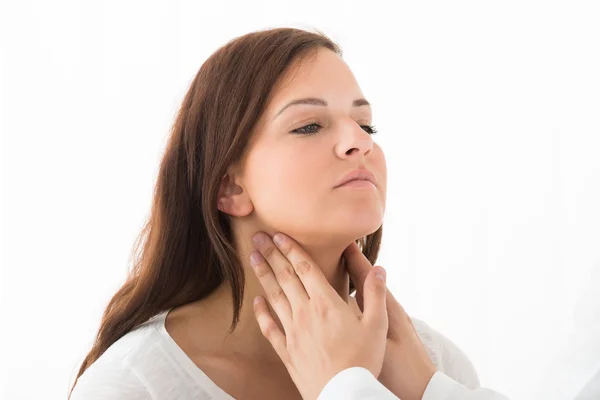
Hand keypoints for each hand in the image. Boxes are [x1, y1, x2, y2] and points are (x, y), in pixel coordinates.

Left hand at [249, 232, 388, 399]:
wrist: (343, 394)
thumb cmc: (363, 360)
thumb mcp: (378, 325)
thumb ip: (376, 294)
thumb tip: (379, 269)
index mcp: (326, 303)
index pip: (305, 268)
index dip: (291, 249)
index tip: (279, 235)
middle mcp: (305, 312)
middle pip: (285, 277)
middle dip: (271, 254)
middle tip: (258, 237)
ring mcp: (293, 331)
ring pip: (274, 296)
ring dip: (263, 275)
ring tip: (253, 258)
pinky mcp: (287, 350)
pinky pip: (269, 327)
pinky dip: (261, 312)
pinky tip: (256, 301)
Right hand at [343, 242, 437, 399]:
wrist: (421, 392)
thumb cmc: (402, 371)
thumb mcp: (382, 342)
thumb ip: (371, 312)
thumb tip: (361, 282)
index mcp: (386, 308)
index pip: (366, 275)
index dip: (352, 256)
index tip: (338, 238)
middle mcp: (386, 310)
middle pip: (363, 280)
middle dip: (346, 263)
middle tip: (328, 247)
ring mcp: (384, 322)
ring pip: (361, 294)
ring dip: (346, 280)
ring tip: (327, 269)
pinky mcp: (382, 333)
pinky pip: (361, 309)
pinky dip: (348, 299)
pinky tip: (337, 303)